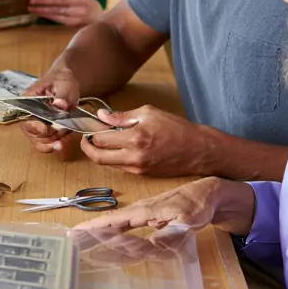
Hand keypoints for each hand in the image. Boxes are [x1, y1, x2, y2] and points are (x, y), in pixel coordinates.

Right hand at [18, 69, 81, 158]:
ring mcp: (36, 124)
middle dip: (47, 137)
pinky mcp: (45, 131)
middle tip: (62, 135)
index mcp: (28, 101)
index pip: (25, 117)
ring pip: (39, 141)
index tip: (46, 128)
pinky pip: (46, 143)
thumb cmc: (61, 81)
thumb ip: (62, 95)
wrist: (65, 83)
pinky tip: (64, 141)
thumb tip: (60, 105)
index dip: (34, 126)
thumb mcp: (64, 84)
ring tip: (66, 134)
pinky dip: (55, 144)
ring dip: (53, 141)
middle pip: (31, 133)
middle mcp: (28, 115)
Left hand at [26, 0, 101, 26]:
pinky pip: (59, 19)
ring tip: (31, 8)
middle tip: (31, 0)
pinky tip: (39, 13)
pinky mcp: (74, 22)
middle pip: (60, 1)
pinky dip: (48, 16)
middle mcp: (80, 1)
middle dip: (44, 1)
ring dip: (43, 9)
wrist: (95, 14)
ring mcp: (78, 13)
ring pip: (58, 11)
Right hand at [72, 177, 255, 246]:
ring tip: (84, 238)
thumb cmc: (198, 205)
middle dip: (91, 228)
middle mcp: (141, 210)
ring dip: (101, 230)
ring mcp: (144, 213)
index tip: (78, 231)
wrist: (208, 193)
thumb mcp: (187, 220)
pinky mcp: (149, 216)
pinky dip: (116, 231)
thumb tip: (152, 243)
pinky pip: (128, 225)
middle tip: (72, 237)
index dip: (96, 226)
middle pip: (111, 220)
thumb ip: (170, 231)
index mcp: (146, 210)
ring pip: (118, 223)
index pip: (116, 219)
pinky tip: (111, 239)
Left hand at [80, 105, 210, 176]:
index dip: (91, 132)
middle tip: (87, 139)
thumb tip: (101, 115)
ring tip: (103, 141)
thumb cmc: (177, 128)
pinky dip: (114, 158)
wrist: (200, 150)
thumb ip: (122, 116)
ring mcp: (138, 168)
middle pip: (98, 158)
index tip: (89, 126)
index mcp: (135, 138)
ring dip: (101, 153)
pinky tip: (118, 148)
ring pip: (108, 164)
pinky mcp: (142, 175)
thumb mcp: (149, 113)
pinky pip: (120, 167)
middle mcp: (134, 156)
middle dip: (88, 148)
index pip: (101, 139)